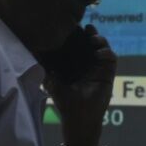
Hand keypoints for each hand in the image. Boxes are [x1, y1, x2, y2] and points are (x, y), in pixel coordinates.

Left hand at [47, 29, 115, 145]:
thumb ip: (45, 69)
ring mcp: (99, 69)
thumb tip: (33, 53)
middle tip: (86, 28)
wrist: (78, 118)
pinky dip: (107, 53)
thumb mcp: (51, 82)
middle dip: (91, 33)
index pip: (78, 45)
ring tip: (93, 38)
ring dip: (100, 39)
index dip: (77, 35)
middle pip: (92, 43)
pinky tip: (98, 53)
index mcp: (76, 65)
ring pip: (103, 47)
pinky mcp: (108, 75)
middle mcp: (88, 65)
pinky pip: (111, 59)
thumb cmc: (64, 102)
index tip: (72, 27)